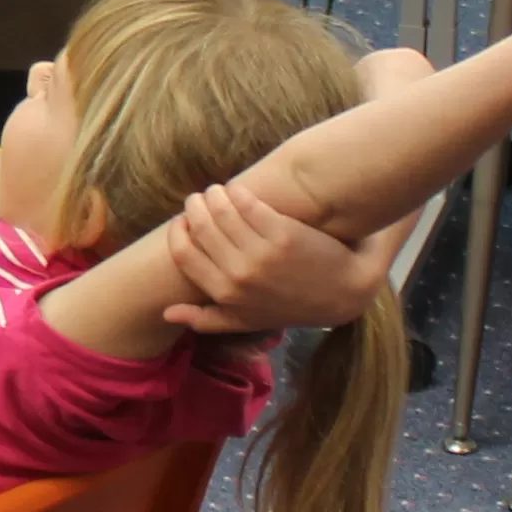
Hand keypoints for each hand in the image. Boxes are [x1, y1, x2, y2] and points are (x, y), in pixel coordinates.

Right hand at [157, 178, 405, 336]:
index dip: (178, 233)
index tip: (184, 220)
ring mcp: (260, 253)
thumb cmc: (294, 306)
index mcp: (225, 295)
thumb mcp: (247, 321)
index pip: (184, 255)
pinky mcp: (282, 233)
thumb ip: (206, 318)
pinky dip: (238, 193)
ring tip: (220, 191)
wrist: (345, 292)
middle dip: (196, 207)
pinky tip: (239, 190)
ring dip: (215, 195)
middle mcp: (239, 275)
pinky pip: (247, 204)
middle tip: (201, 198)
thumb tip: (165, 312)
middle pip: (201, 228)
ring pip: (221, 211)